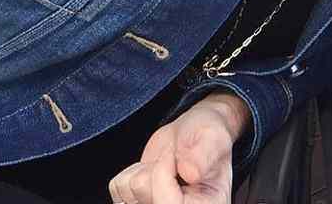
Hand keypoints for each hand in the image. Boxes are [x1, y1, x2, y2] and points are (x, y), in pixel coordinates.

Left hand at [108, 92, 251, 203]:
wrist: (194, 134)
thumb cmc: (208, 136)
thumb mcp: (213, 137)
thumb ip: (204, 154)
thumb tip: (191, 173)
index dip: (164, 173)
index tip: (175, 155)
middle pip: (145, 197)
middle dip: (153, 169)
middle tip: (172, 159)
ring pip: (129, 193)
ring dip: (142, 170)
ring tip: (163, 164)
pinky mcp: (137, 203)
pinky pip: (117, 189)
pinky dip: (131, 172)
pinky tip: (151, 170)